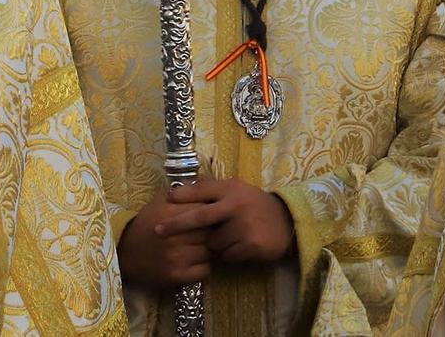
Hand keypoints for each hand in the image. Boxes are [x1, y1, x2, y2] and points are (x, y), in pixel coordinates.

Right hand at [119, 189, 213, 288]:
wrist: (125, 252)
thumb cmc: (147, 223)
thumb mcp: (160, 201)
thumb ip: (183, 193)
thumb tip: (208, 183)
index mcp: (169, 215)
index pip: (204, 210)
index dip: (211, 212)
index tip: (213, 213)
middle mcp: (173, 237)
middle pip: (210, 232)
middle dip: (213, 231)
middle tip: (213, 230)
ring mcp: (175, 258)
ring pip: (210, 252)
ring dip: (210, 249)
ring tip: (203, 244)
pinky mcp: (176, 276)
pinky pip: (205, 270)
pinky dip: (204, 265)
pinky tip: (196, 260)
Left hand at [161, 177, 294, 264]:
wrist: (287, 221)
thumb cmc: (254, 205)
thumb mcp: (236, 190)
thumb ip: (212, 190)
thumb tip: (179, 189)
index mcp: (232, 189)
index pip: (202, 190)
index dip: (183, 195)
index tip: (165, 200)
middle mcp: (237, 205)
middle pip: (199, 217)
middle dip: (175, 225)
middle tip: (157, 231)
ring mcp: (245, 225)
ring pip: (213, 243)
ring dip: (216, 245)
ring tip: (230, 238)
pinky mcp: (252, 244)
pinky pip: (227, 256)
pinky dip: (230, 255)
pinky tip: (241, 247)